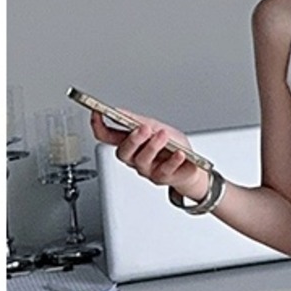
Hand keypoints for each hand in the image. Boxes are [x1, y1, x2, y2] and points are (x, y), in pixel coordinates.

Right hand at [89, 109, 208, 200]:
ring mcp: (147, 170)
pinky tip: (179, 153)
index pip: (106, 136)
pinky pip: (165, 170)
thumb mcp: (157, 127)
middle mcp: (134, 158)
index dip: (98, 125)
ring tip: (163, 136)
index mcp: (129, 143)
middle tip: (144, 129)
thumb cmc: (172, 145)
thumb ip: (138, 121)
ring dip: (153, 146)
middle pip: (123, 152)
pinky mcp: (162, 178)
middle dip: (133, 140)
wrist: (192, 164)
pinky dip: (173, 161)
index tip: (97, 113)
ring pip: (142, 161)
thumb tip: (119, 112)